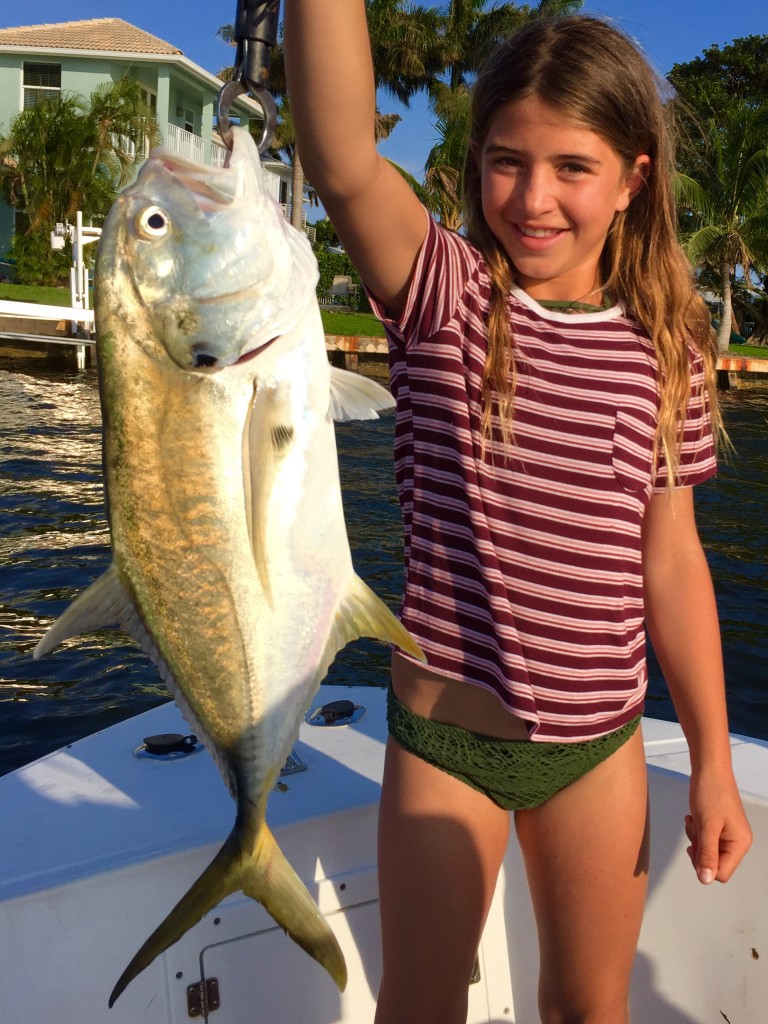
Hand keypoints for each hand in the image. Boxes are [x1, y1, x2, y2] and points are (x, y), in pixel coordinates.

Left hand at [685, 767, 752, 882]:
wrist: (708, 769)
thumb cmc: (710, 793)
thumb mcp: (707, 826)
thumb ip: (707, 854)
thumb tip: (706, 880)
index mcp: (739, 844)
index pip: (722, 873)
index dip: (704, 865)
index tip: (694, 846)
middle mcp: (737, 842)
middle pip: (713, 863)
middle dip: (699, 849)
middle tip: (694, 830)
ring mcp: (728, 834)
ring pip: (707, 851)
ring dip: (696, 838)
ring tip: (694, 820)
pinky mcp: (719, 826)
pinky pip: (705, 839)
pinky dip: (696, 831)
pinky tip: (693, 817)